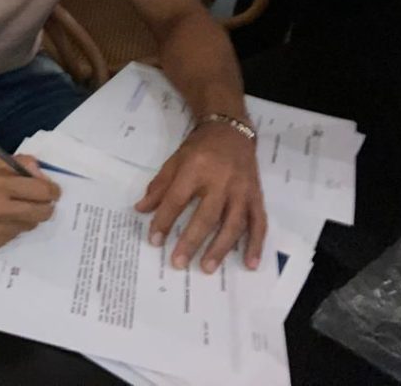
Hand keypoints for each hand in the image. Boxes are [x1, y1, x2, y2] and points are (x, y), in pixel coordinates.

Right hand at [0, 154, 60, 251]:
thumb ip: (20, 164)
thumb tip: (44, 177)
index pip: (41, 191)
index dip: (52, 191)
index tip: (53, 191)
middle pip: (41, 213)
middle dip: (46, 206)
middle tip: (41, 202)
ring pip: (29, 226)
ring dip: (27, 217)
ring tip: (13, 209)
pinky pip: (13, 237)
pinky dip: (11, 228)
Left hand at [135, 124, 265, 272]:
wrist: (230, 132)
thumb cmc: (199, 148)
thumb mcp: (174, 161)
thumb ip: (159, 187)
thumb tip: (141, 210)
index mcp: (196, 169)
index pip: (177, 199)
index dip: (164, 220)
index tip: (154, 240)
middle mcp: (221, 181)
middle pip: (206, 216)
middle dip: (191, 241)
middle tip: (178, 262)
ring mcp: (242, 191)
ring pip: (233, 224)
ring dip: (220, 248)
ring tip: (207, 267)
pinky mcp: (257, 196)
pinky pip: (259, 223)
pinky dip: (255, 244)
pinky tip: (249, 263)